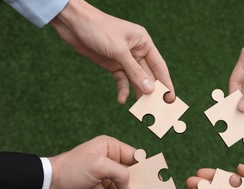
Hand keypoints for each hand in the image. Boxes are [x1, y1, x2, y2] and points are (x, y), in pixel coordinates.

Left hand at [44, 135, 164, 188]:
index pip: (135, 158)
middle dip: (148, 188)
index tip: (162, 180)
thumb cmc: (72, 168)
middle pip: (134, 176)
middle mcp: (109, 162)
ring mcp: (104, 179)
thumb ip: (121, 174)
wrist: (46, 186)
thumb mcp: (99, 165)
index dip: (150, 169)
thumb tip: (132, 188)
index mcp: (110, 148)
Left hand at [50, 0, 174, 103]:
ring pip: (136, 80)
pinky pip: (122, 81)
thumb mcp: (119, 51)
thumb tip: (150, 89)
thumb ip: (135, 71)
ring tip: (141, 109)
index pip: (159, 66)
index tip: (170, 98)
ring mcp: (125, 60)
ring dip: (138, 93)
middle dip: (152, 91)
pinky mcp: (113, 65)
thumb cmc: (99, 29)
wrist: (73, 23)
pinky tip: (121, 100)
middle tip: (157, 108)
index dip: (166, 83)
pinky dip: (122, 90)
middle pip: (149, 75)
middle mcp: (137, 52)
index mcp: (144, 43)